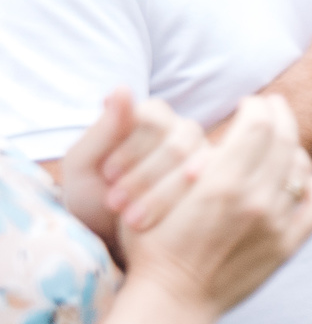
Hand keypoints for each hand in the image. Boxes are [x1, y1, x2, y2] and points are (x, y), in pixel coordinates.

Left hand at [57, 92, 211, 244]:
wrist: (107, 235)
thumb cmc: (91, 194)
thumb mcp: (83, 164)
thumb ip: (104, 130)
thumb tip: (122, 88)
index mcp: (148, 117)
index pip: (154, 120)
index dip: (132, 149)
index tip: (108, 176)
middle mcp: (180, 131)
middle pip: (180, 142)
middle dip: (146, 176)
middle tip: (116, 203)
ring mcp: (202, 156)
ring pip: (198, 163)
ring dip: (164, 193)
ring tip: (134, 220)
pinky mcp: (215, 182)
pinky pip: (214, 185)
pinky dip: (187, 204)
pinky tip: (169, 222)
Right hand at [120, 95, 311, 316]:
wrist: (172, 301)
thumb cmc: (151, 246)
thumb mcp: (154, 195)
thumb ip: (185, 161)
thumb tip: (210, 134)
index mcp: (221, 183)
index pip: (257, 126)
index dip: (257, 107)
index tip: (251, 102)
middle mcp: (256, 200)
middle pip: (283, 141)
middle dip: (280, 116)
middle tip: (274, 105)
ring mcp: (276, 224)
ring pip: (301, 169)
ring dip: (294, 148)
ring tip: (283, 140)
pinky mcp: (287, 246)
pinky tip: (303, 179)